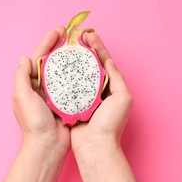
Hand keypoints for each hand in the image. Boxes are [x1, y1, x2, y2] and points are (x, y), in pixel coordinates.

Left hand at [12, 27, 69, 155]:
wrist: (48, 145)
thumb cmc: (34, 123)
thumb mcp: (22, 96)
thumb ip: (21, 77)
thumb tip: (24, 58)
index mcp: (29, 85)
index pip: (38, 58)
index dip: (47, 43)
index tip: (58, 31)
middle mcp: (41, 88)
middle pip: (51, 62)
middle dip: (59, 47)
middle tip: (69, 34)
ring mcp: (54, 95)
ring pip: (62, 72)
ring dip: (69, 59)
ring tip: (79, 47)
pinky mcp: (66, 102)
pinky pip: (71, 84)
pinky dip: (76, 75)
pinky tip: (85, 67)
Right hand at [71, 33, 132, 154]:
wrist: (95, 146)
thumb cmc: (110, 124)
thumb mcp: (122, 98)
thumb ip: (117, 78)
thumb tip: (108, 60)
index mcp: (112, 86)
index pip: (105, 61)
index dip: (97, 47)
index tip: (89, 35)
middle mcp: (99, 90)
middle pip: (91, 64)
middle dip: (84, 49)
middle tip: (76, 37)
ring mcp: (86, 96)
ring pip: (79, 73)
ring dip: (74, 60)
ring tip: (67, 47)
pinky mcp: (74, 103)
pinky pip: (68, 86)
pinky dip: (65, 75)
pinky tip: (58, 66)